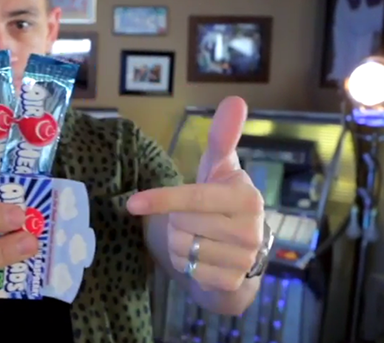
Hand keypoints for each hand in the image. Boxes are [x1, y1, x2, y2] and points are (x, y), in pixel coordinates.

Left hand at [127, 96, 264, 291]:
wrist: (241, 253)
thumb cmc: (223, 202)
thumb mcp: (220, 170)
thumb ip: (223, 138)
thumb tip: (235, 99)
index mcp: (247, 198)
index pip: (194, 197)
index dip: (162, 199)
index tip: (131, 203)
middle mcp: (251, 229)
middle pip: (181, 224)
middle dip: (175, 221)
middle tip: (192, 218)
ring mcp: (244, 260)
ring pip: (182, 249)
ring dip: (179, 244)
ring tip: (198, 237)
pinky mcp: (232, 284)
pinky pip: (188, 271)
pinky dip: (186, 264)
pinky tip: (201, 257)